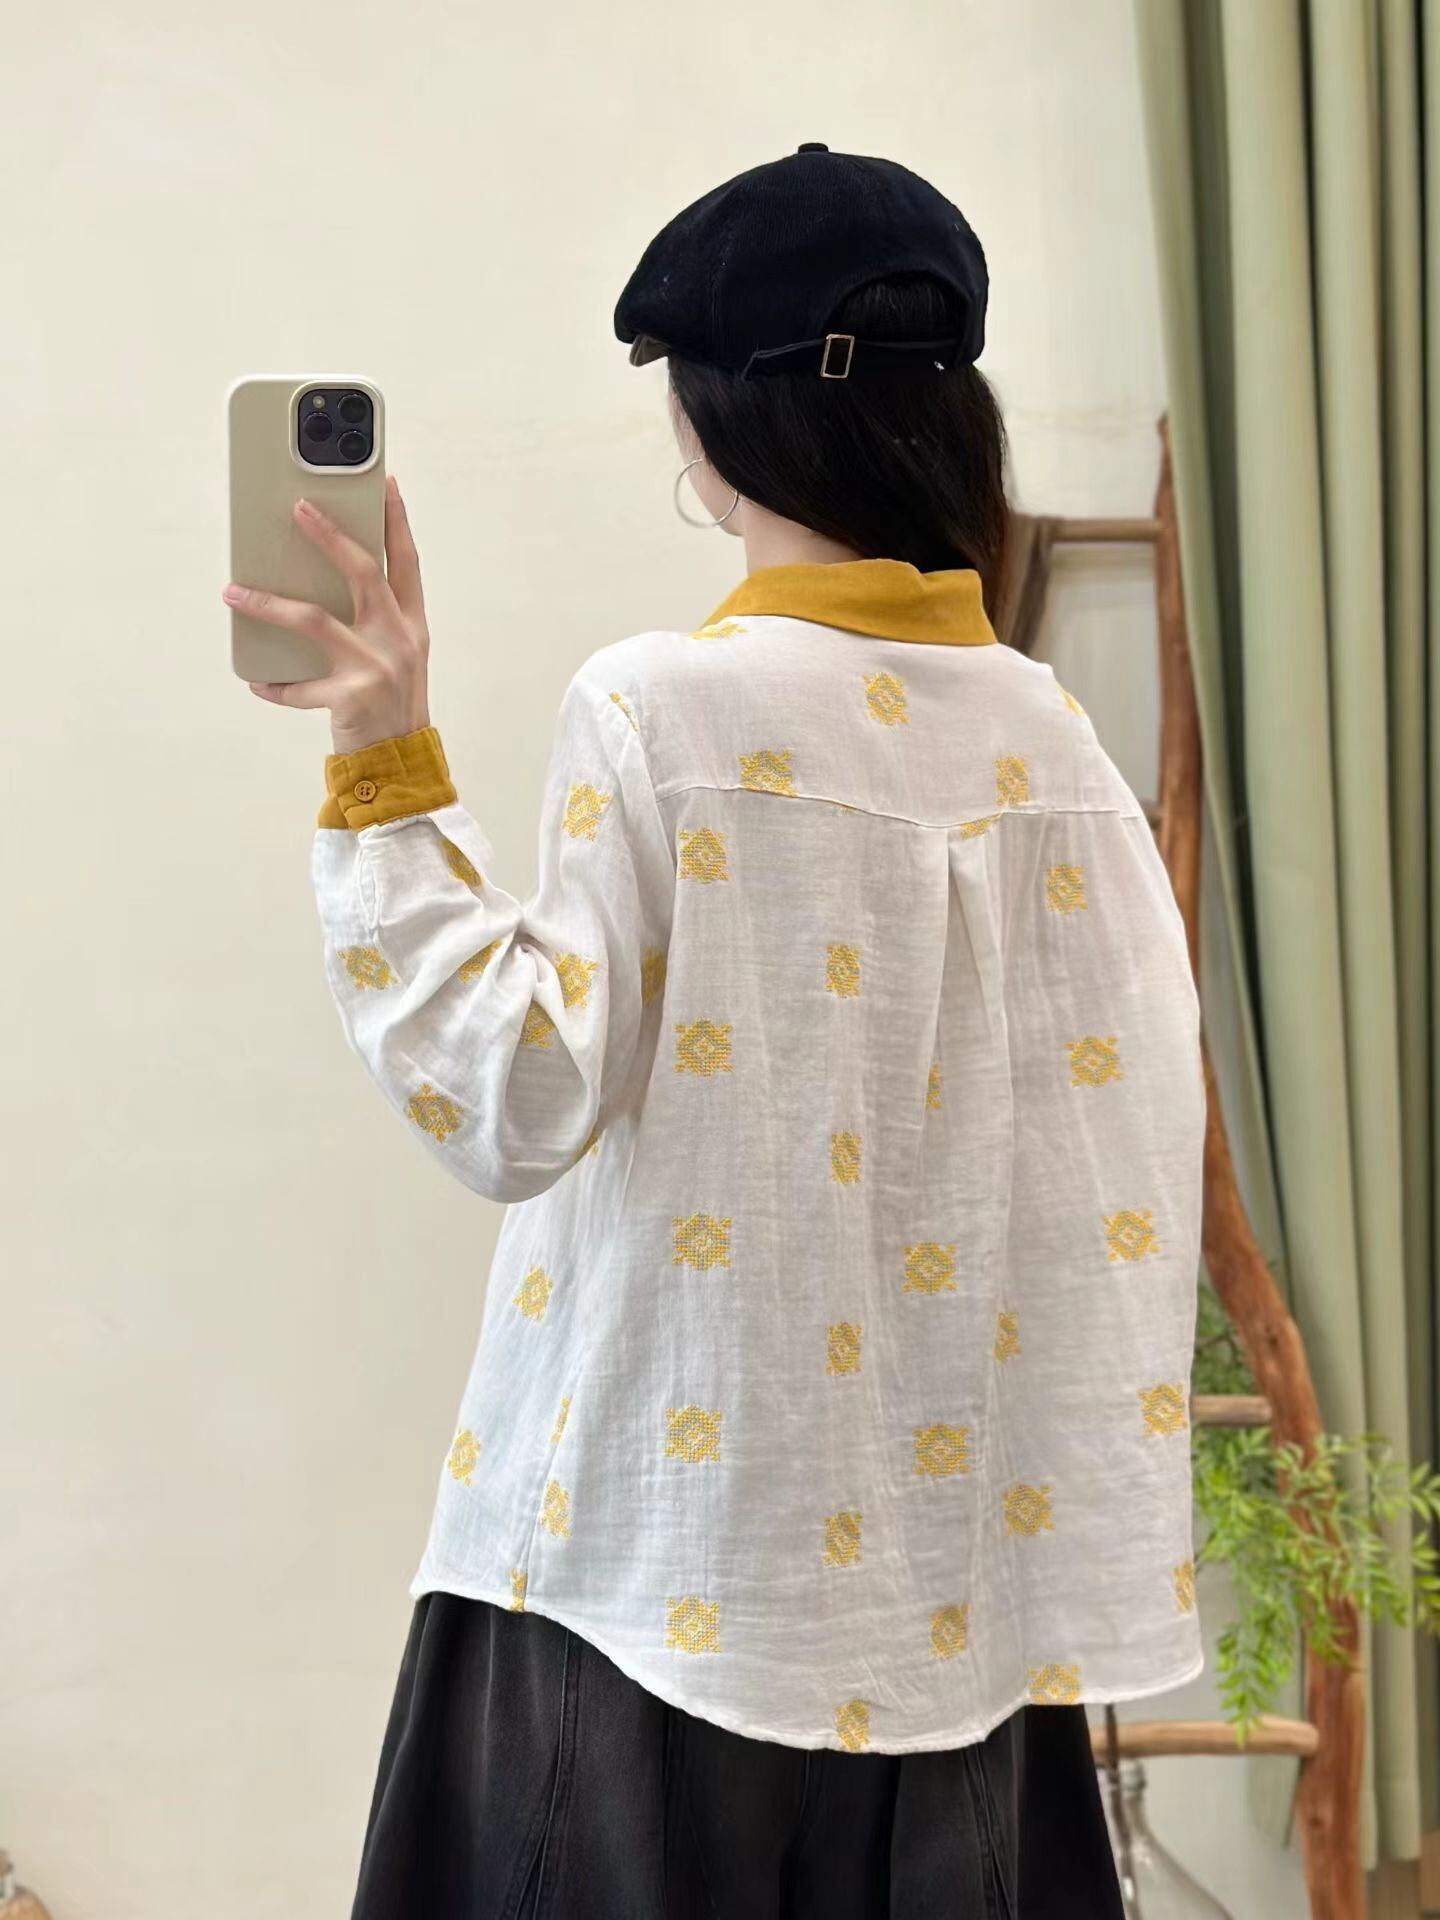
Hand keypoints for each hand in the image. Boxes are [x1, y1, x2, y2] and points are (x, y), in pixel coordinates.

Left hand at [223, 475, 429, 755]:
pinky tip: (257, 681)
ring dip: (269, 604)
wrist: (402, 762)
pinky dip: (276, 685)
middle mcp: (398, 640)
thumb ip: (372, 621)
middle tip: (299, 508)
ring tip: (234, 593)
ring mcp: (376, 667)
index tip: (384, 484)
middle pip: (364, 573)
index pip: (406, 562)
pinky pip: (300, 686)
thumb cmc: (392, 704)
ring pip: (315, 620)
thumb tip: (318, 584)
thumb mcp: (396, 656)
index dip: (396, 522)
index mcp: (412, 626)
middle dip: (330, 536)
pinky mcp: (351, 698)